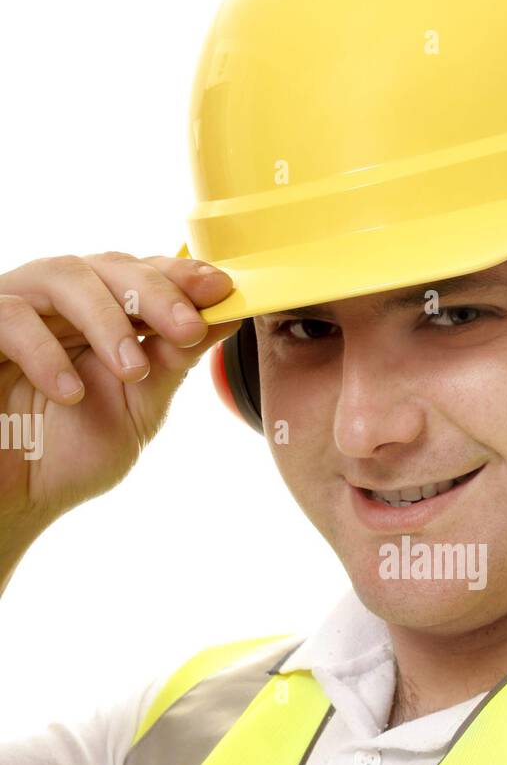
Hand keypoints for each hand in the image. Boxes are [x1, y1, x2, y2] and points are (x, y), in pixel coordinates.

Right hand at [0, 251, 241, 535]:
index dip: (181, 274)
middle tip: (188, 329)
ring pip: (63, 275)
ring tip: (132, 372)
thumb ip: (172, 362)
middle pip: (108, 265)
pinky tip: (70, 393)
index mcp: (101, 315)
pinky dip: (45, 352)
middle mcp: (59, 303)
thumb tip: (227, 315)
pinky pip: (10, 316)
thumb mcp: (136, 409)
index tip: (222, 289)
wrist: (10, 499)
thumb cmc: (66, 454)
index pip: (142, 274)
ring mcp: (17, 309)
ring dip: (107, 319)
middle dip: (155, 293)